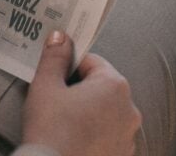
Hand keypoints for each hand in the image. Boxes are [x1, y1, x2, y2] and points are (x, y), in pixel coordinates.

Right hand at [22, 31, 140, 155]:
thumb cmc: (51, 129)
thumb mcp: (46, 85)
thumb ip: (55, 56)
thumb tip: (61, 37)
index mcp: (115, 85)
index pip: (90, 61)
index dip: (68, 66)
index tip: (53, 76)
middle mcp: (129, 109)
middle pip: (100, 86)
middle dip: (78, 89)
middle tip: (55, 99)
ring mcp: (128, 137)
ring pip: (104, 111)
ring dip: (87, 111)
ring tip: (62, 122)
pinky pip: (107, 135)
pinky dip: (93, 133)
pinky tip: (73, 138)